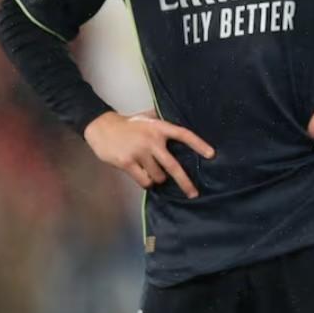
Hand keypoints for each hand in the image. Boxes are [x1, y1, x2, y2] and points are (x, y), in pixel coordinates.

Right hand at [83, 111, 214, 197]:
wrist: (101, 127)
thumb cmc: (128, 124)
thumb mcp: (148, 119)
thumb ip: (163, 125)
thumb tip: (181, 131)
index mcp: (159, 128)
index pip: (184, 135)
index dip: (199, 144)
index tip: (211, 155)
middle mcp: (151, 140)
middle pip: (173, 165)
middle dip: (185, 182)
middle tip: (194, 193)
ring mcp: (139, 152)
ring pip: (157, 176)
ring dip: (158, 178)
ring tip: (151, 170)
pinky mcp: (127, 163)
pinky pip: (144, 181)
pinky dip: (146, 182)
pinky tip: (142, 175)